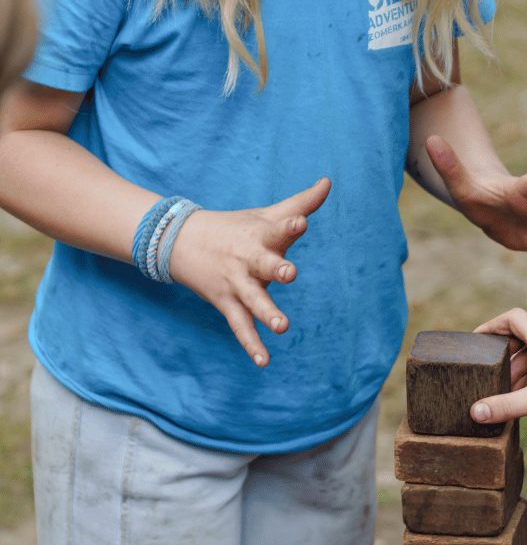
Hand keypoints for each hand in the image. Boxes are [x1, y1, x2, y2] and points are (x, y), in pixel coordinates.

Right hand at [169, 178, 331, 366]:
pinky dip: (251, 345)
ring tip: (282, 326)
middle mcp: (248, 258)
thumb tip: (329, 181)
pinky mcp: (226, 303)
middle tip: (289, 273)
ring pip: (252, 299)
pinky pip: (240, 327)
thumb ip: (302, 203)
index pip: (278, 227)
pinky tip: (264, 362)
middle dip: (276, 268)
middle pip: (264, 263)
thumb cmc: (236, 227)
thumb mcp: (267, 215)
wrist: (178, 240)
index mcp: (261, 235)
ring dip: (266, 312)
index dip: (290, 225)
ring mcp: (236, 282)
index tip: (301, 222)